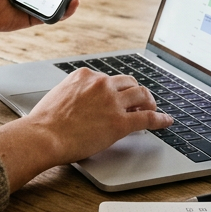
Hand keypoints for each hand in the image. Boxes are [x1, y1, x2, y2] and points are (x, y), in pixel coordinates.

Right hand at [0, 68, 173, 189]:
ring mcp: (112, 102)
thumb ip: (75, 94)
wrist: (44, 135)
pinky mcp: (120, 122)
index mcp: (85, 76)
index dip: (118, 89)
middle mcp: (101, 84)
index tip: (121, 96)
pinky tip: (166, 121)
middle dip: (137, 91)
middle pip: (129, 83)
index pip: (109, 79)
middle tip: (142, 101)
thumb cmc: (45, 122)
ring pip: (141, 95)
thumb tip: (82, 103)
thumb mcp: (59, 96)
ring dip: (150, 102)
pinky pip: (147, 118)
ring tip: (153, 108)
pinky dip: (160, 119)